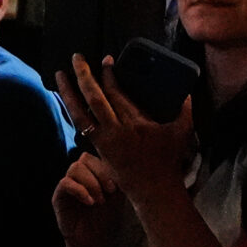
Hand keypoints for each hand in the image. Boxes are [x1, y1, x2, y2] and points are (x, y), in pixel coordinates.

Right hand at [52, 151, 126, 246]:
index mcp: (94, 173)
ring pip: (74, 168)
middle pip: (85, 158)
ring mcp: (68, 186)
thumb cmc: (107, 220)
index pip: (97, 157)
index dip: (106, 167)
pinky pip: (65, 183)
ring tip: (99, 201)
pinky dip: (79, 190)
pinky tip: (89, 202)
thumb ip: (117, 177)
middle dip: (99, 174)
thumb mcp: (118, 196)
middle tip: (109, 192)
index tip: (115, 187)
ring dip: (90, 183)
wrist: (95, 242)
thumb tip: (119, 162)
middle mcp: (80, 177)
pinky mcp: (58, 197)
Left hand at [56, 54, 193, 196]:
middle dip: (84, 76)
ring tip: (59, 75)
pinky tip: (66, 99)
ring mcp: (103, 140)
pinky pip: (81, 125)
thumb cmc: (168, 160)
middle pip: (95, 99)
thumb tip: (188, 92)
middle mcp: (116, 130)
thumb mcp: (182, 132)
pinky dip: (73, 110)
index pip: (116, 94)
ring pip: (80, 113)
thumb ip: (184, 110)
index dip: (109, 76)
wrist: (153, 189)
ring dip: (68, 93)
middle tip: (76, 57)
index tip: (106, 60)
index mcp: (135, 123)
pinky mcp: (98, 148)